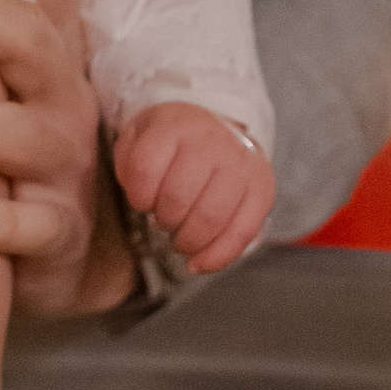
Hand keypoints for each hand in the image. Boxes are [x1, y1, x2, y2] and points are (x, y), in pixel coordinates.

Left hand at [112, 102, 274, 274]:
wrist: (215, 132)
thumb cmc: (171, 143)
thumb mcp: (139, 137)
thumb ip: (128, 164)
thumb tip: (142, 198)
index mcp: (175, 126)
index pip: (146, 168)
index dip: (138, 195)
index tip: (142, 200)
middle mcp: (211, 142)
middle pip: (178, 197)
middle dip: (163, 220)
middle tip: (163, 220)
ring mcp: (240, 165)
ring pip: (210, 217)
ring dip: (187, 240)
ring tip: (180, 239)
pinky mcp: (262, 189)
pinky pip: (242, 233)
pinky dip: (217, 257)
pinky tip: (199, 263)